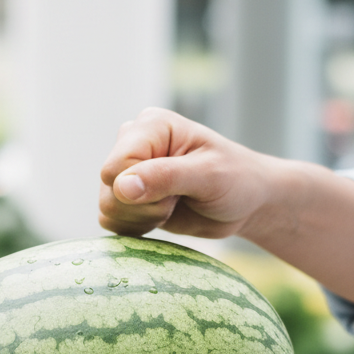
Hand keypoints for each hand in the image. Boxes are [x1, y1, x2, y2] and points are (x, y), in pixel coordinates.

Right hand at [99, 107, 274, 239]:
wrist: (246, 203)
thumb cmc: (236, 180)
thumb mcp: (209, 176)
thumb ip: (165, 177)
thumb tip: (121, 187)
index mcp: (150, 126)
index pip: (116, 166)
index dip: (142, 189)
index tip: (178, 190)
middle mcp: (132, 143)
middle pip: (108, 188)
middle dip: (144, 206)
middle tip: (178, 199)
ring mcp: (127, 171)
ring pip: (107, 208)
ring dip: (142, 218)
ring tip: (173, 206)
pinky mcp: (126, 197)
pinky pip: (110, 221)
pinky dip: (137, 227)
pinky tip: (162, 216)